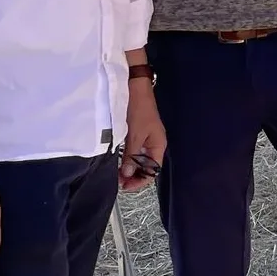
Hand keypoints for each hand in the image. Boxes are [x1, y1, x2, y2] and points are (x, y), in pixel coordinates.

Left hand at [119, 77, 166, 191]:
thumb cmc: (138, 111)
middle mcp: (155, 145)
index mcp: (158, 145)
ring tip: (117, 174)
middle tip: (118, 182)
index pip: (153, 171)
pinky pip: (137, 152)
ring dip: (131, 168)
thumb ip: (131, 156)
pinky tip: (120, 162)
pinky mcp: (140, 134)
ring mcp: (148, 139)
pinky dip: (129, 159)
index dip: (140, 181)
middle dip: (135, 176)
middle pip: (148, 167)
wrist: (136, 89)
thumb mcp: (135, 135)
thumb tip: (127, 174)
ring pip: (141, 161)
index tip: (124, 186)